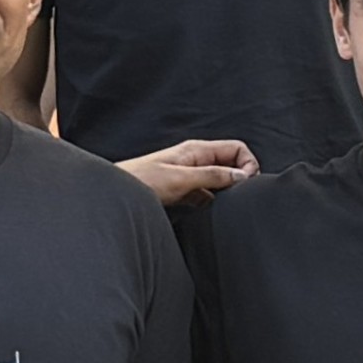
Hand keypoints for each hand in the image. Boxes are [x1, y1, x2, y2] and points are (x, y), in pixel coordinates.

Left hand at [121, 136, 257, 205]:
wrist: (114, 194)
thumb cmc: (139, 181)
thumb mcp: (180, 178)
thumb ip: (212, 176)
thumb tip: (241, 176)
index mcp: (197, 150)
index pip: (237, 148)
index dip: (248, 164)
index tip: (247, 184)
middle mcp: (195, 160)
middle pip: (231, 164)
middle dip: (241, 179)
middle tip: (239, 197)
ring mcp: (190, 176)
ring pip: (221, 180)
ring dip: (228, 192)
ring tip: (226, 206)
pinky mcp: (183, 192)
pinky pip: (208, 195)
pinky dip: (214, 202)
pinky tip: (211, 213)